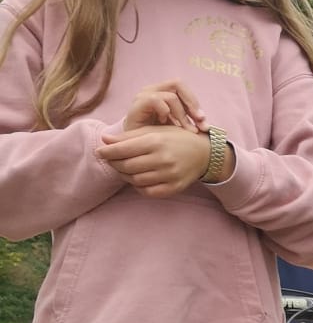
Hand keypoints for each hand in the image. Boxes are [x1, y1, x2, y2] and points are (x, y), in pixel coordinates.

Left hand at [97, 126, 213, 196]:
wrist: (203, 153)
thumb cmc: (175, 138)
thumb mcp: (154, 131)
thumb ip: (129, 136)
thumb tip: (105, 140)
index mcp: (156, 141)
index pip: (123, 149)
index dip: (108, 152)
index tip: (99, 152)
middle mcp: (163, 159)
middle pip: (127, 166)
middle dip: (114, 164)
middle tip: (110, 160)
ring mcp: (169, 175)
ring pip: (136, 180)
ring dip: (125, 176)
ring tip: (123, 169)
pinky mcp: (174, 187)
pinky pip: (148, 191)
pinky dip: (138, 186)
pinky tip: (137, 179)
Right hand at [121, 81, 205, 131]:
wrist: (134, 147)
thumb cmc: (157, 137)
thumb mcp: (177, 128)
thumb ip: (190, 122)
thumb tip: (207, 126)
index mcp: (164, 92)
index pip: (184, 88)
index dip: (196, 103)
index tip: (204, 124)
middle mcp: (154, 90)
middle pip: (178, 84)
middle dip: (192, 104)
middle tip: (200, 123)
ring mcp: (144, 95)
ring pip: (170, 95)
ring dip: (182, 114)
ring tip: (185, 129)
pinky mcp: (137, 104)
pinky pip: (155, 100)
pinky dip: (165, 111)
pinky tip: (166, 124)